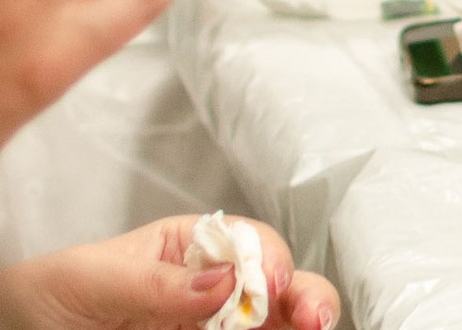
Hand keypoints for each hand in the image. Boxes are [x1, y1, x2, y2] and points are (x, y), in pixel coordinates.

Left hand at [0, 217, 337, 329]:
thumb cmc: (44, 298)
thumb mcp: (94, 279)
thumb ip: (155, 281)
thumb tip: (222, 280)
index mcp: (187, 248)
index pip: (244, 243)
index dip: (265, 260)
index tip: (268, 285)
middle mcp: (206, 290)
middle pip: (272, 285)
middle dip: (304, 293)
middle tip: (316, 318)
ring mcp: (204, 329)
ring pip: (270, 323)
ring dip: (298, 321)